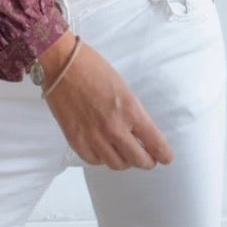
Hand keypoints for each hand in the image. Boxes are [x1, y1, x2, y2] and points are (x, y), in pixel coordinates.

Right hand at [41, 36, 172, 169]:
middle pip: (139, 160)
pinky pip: (94, 161)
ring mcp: (93, 136)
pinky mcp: (75, 140)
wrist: (61, 63)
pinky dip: (101, 158)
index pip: (155, 142)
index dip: (163, 154)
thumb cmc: (91, 67)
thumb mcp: (122, 87)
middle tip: (148, 158)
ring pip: (117, 164)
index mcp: (129, 109)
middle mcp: (113, 127)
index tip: (166, 156)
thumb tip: (139, 132)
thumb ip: (132, 112)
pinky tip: (103, 149)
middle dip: (147, 161)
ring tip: (124, 153)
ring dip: (124, 160)